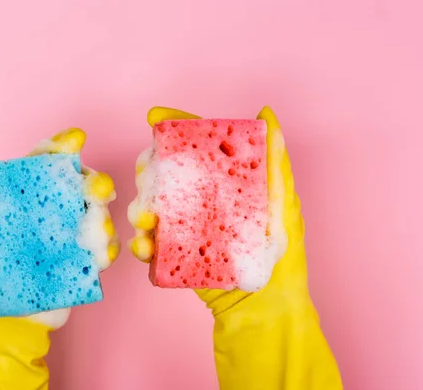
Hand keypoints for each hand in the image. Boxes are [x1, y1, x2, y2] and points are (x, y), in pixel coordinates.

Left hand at [0, 128, 118, 389]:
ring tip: (96, 227)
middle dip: (95, 180)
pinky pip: (105, 250)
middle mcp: (55, 210)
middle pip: (81, 184)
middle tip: (98, 188)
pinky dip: (109, 249)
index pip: (47, 162)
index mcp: (29, 195)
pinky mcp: (84, 262)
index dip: (62, 146)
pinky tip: (102, 254)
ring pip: (99, 214)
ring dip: (104, 216)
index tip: (75, 139)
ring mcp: (72, 235)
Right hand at [129, 106, 306, 312]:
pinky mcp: (174, 255)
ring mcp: (186, 228)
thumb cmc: (281, 255)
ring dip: (140, 208)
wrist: (264, 308)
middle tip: (147, 176)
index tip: (155, 117)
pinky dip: (141, 244)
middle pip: (165, 173)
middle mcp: (201, 201)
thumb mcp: (283, 203)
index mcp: (224, 183)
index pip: (197, 145)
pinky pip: (149, 244)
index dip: (175, 126)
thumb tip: (266, 114)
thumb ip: (275, 161)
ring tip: (147, 220)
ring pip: (149, 206)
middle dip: (148, 170)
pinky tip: (145, 247)